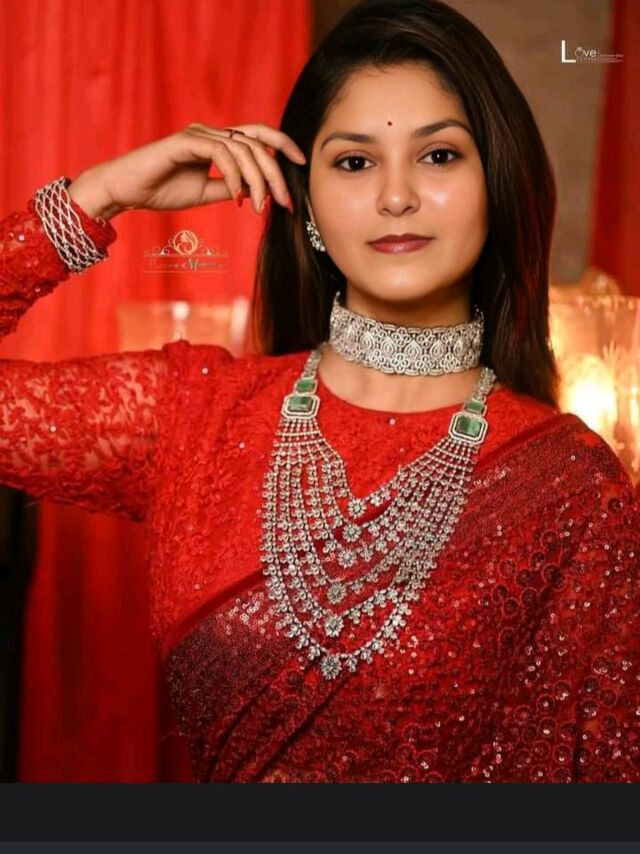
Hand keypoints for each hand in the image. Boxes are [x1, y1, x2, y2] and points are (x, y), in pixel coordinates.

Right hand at [68, 122, 306, 218]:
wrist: (127, 191)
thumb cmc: (161, 191)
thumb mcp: (205, 193)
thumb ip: (230, 188)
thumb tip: (257, 192)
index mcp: (218, 142)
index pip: (258, 136)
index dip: (282, 144)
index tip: (302, 164)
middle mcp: (211, 133)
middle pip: (257, 144)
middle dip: (276, 174)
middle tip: (285, 202)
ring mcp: (199, 134)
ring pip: (243, 150)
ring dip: (257, 181)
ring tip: (259, 207)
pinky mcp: (185, 142)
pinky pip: (221, 154)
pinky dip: (234, 176)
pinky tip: (237, 197)